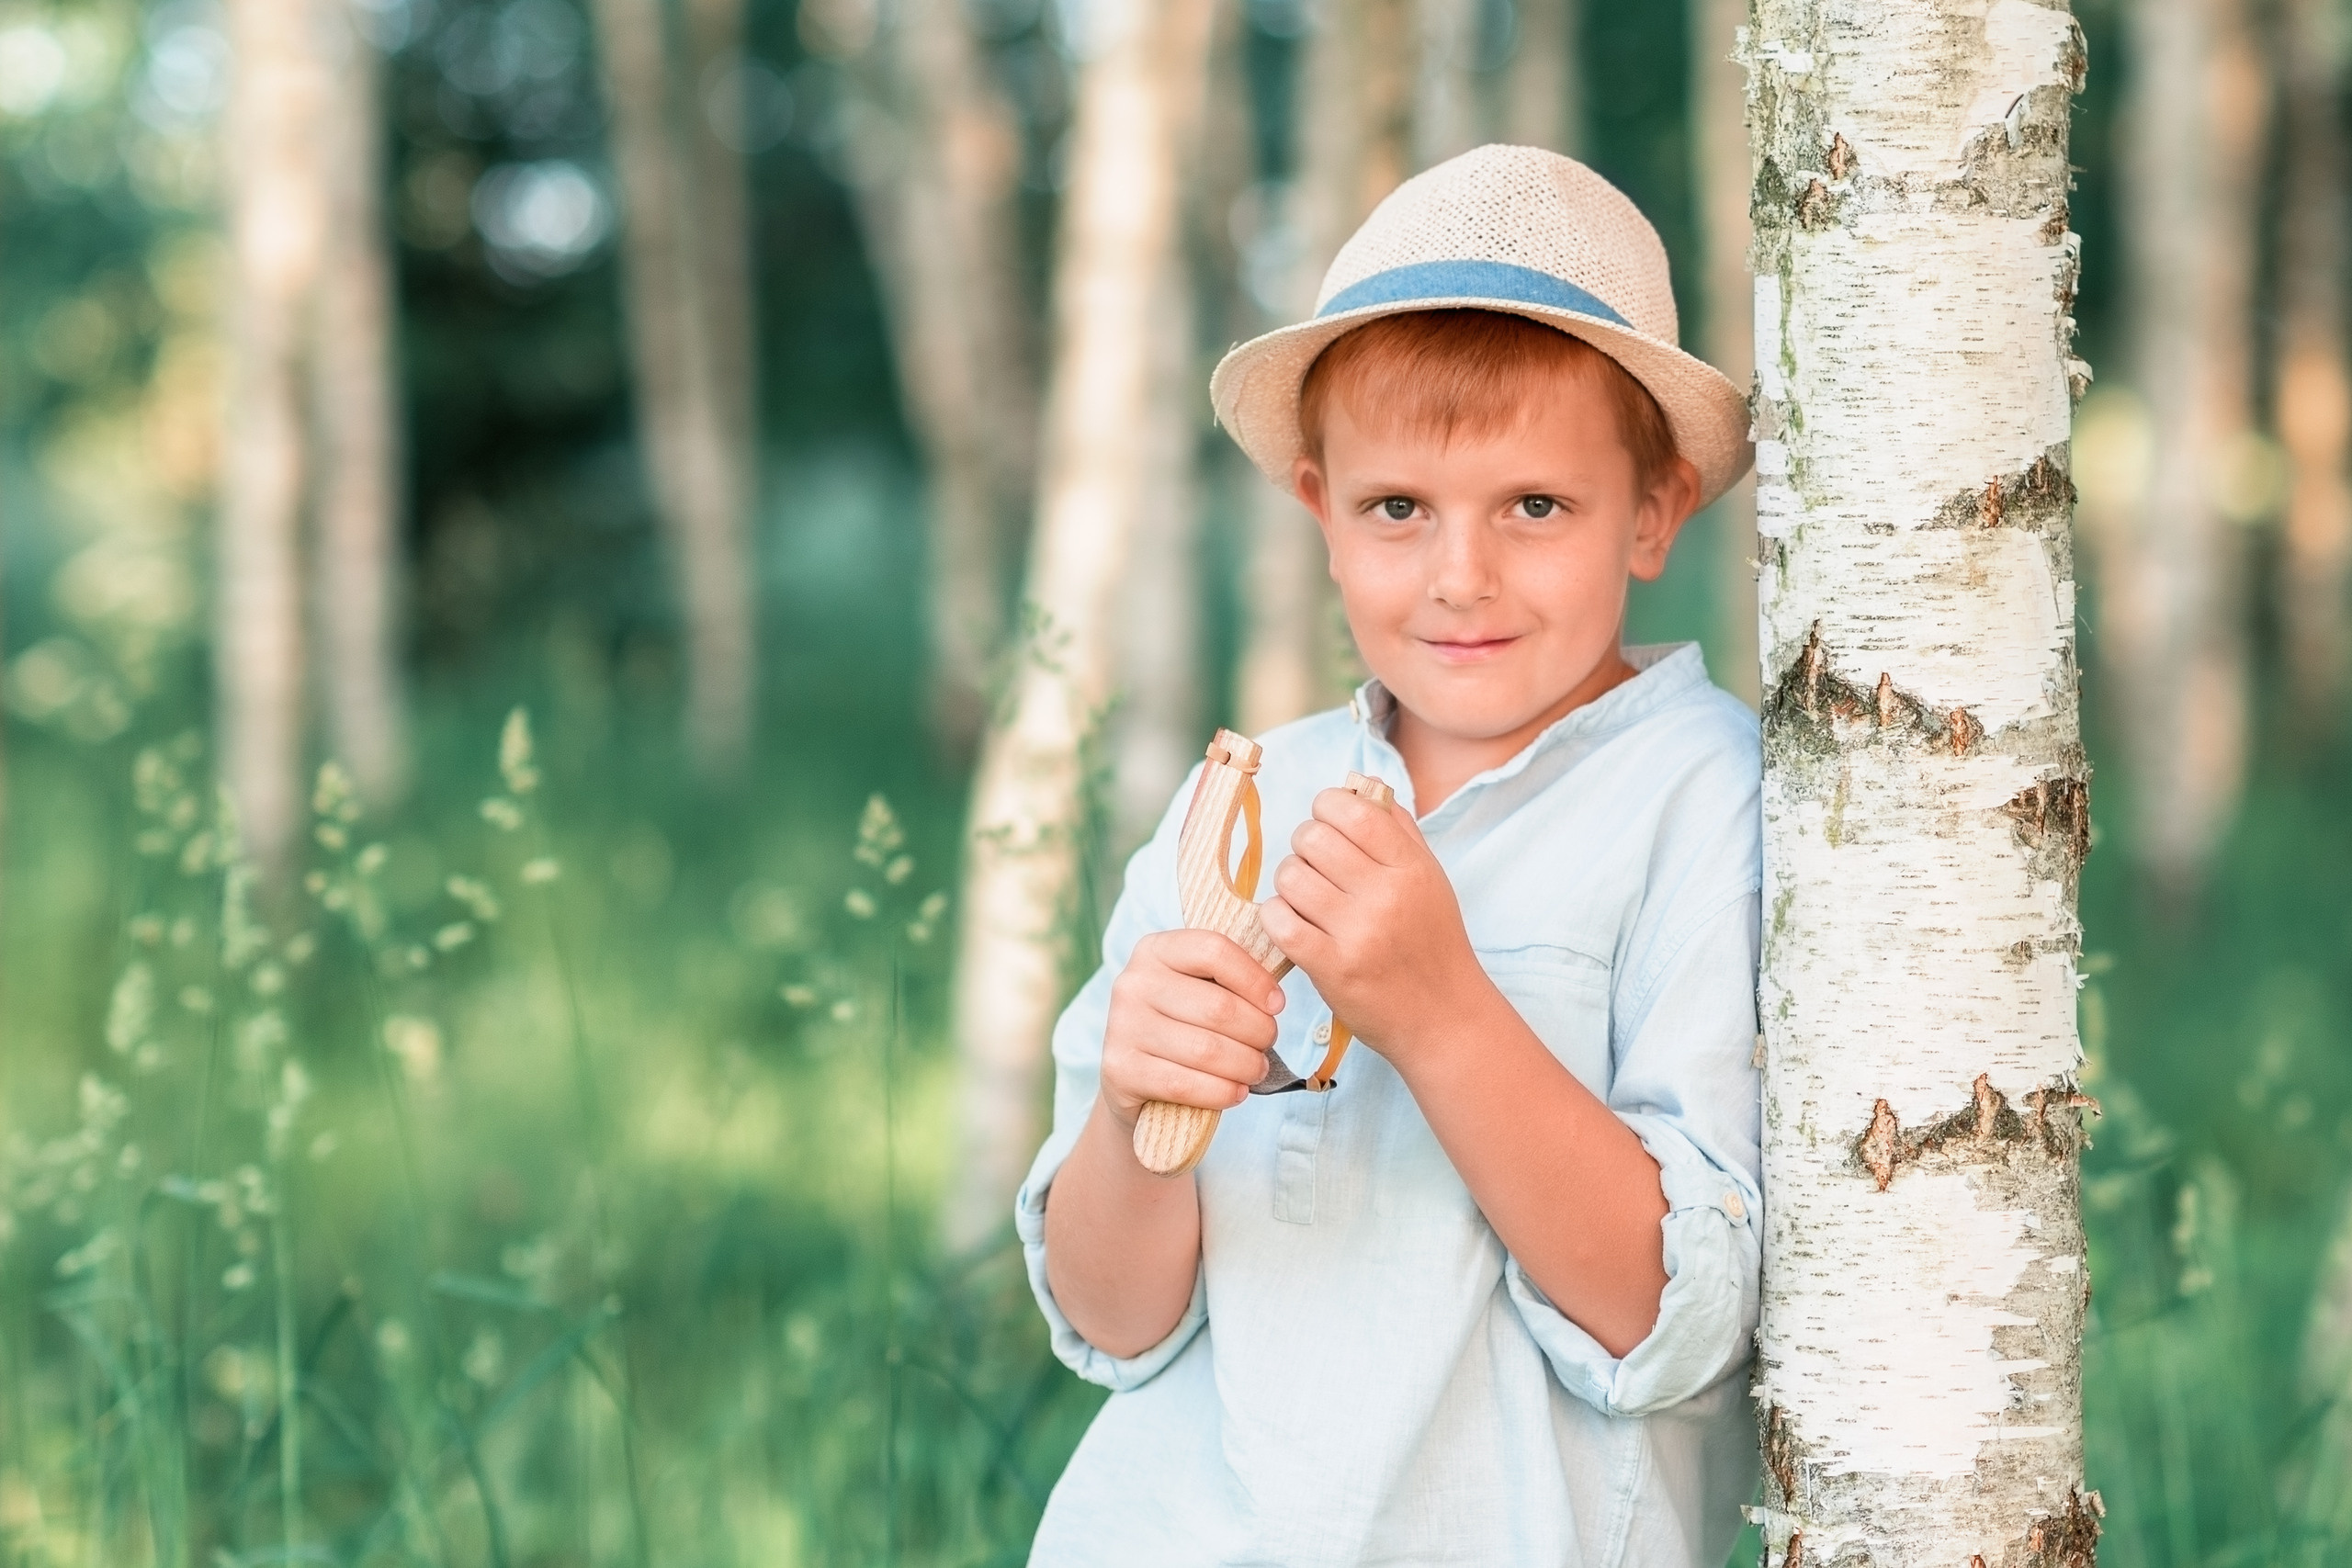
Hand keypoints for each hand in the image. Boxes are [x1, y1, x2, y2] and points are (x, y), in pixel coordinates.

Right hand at [1099, 930, 1285, 1130]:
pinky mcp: (1120, 1070)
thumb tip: (1276, 996)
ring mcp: (1122, 1027)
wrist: (1132, 1078)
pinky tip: (1236, 1092)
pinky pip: (1185, 1084)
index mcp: (1154, 950)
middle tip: (1268, 1044)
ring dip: (1246, 1065)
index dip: (1255, 979)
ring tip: (1257, 1070)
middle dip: (1258, 1031)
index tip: (1277, 1004)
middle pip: (1218, 1007)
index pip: (1214, 950)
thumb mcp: (1197, 989)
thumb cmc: (1181, 1026)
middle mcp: (1132, 983)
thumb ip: (1228, 979)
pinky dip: (1221, 1092)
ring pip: (1206, 1050)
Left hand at [1260, 788, 1480, 1067]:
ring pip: (1290, 877)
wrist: (1445, 1019)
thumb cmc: (1433, 944)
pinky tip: (1292, 924)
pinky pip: (1279, 922)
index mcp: (1411, 868)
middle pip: (1312, 839)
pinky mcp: (1332, 969)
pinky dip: (1276, 918)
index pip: (1353, 810)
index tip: (1327, 824)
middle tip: (1314, 867)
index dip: (1326, 807)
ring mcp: (1358, 933)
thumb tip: (1358, 785)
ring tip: (1306, 900)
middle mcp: (1386, 895)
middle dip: (1304, 846)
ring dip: (1289, 885)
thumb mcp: (1430, 880)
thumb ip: (1398, 830)